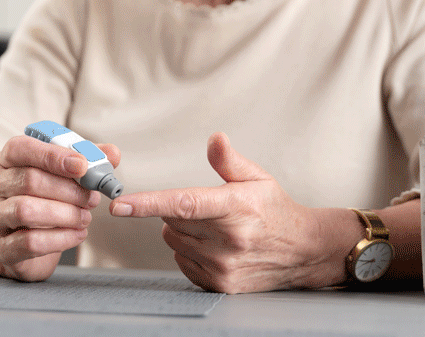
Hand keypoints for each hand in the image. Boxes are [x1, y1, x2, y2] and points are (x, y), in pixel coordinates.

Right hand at [0, 134, 119, 281]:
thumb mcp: (61, 174)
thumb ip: (87, 161)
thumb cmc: (43, 198)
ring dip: (64, 213)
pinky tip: (77, 234)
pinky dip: (60, 238)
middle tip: (92, 198)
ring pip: (26, 210)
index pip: (22, 148)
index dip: (53, 155)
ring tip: (85, 217)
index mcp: (8, 159)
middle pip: (29, 180)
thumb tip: (112, 154)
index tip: (82, 165)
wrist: (19, 238)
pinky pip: (30, 242)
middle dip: (68, 190)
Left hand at [108, 132, 334, 292]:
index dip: (148, 204)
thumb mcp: (258, 178)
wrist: (303, 251)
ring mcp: (223, 266)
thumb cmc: (275, 211)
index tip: (120, 205)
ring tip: (215, 228)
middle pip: (172, 221)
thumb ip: (229, 161)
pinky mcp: (220, 285)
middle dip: (179, 211)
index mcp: (235, 208)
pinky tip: (215, 247)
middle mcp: (228, 240)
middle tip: (208, 209)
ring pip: (173, 241)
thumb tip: (214, 139)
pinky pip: (182, 262)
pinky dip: (190, 252)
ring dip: (184, 232)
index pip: (184, 204)